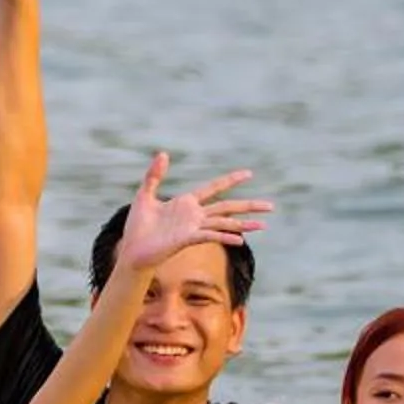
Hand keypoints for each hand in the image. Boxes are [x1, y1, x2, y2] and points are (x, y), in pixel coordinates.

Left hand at [113, 151, 270, 274]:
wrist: (133, 250)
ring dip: (244, 224)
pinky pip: (210, 236)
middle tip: (271, 205)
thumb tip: (163, 153)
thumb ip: (154, 175)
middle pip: (227, 207)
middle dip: (249, 205)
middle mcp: (195, 216)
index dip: (231, 180)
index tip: (249, 173)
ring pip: (224, 223)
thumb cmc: (138, 226)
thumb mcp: (144, 195)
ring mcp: (194, 228)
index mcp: (187, 203)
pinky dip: (225, 236)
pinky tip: (240, 240)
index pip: (214, 188)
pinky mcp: (188, 239)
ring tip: (265, 225)